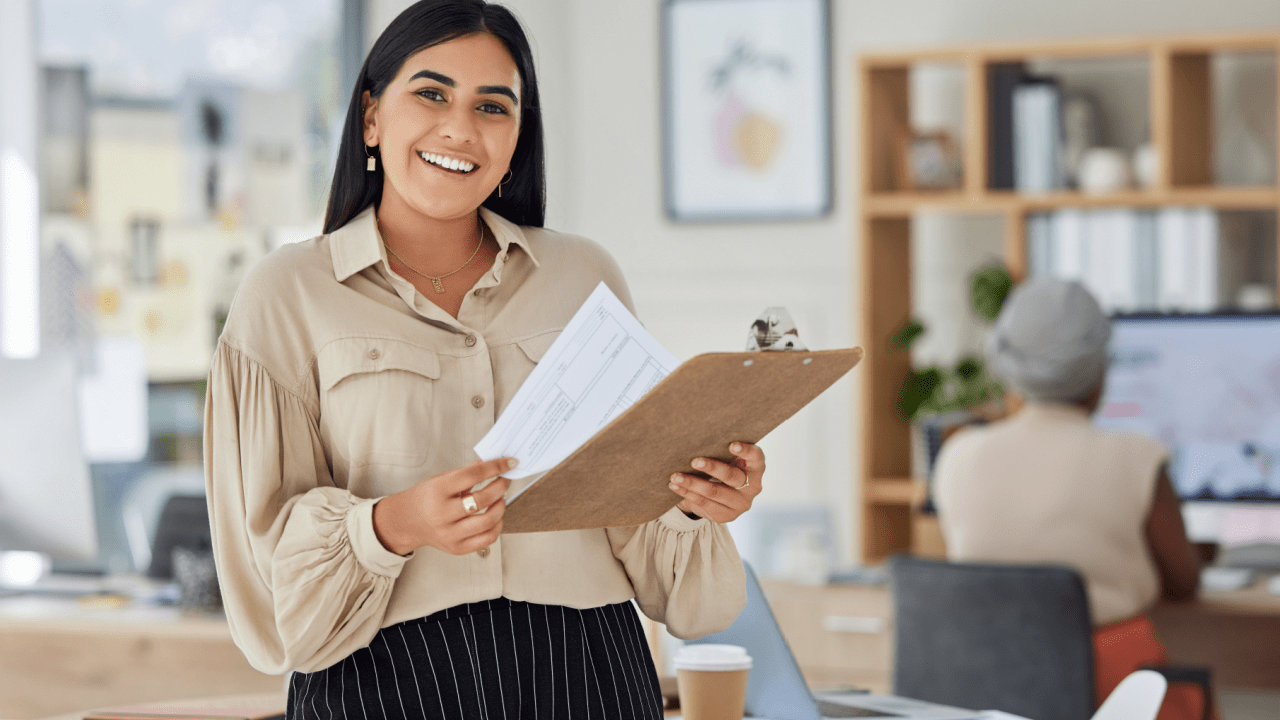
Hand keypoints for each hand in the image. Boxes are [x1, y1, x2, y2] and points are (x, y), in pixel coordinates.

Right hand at [373, 457, 515, 554]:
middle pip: (482, 500)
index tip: (509, 463)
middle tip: (504, 482)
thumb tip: (493, 463)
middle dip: (500, 487)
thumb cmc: (426, 498)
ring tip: (500, 499)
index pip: (473, 475)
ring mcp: (449, 534)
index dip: (495, 467)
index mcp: (437, 490)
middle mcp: (442, 514)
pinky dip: (497, 526)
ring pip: (488, 521)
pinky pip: (487, 539)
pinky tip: (495, 517)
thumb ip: (467, 473)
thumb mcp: (441, 479)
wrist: (407, 522)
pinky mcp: (457, 548)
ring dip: (501, 507)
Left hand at [668, 442, 763, 522]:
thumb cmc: (723, 466)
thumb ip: (721, 450)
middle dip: (712, 468)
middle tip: (694, 461)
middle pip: (732, 476)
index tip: (731, 445)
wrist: (718, 495)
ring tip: (675, 476)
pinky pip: (704, 503)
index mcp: (756, 468)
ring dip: (692, 483)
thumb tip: (697, 438)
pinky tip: (675, 486)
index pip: (756, 457)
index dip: (746, 451)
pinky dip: (687, 493)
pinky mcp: (727, 515)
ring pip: (714, 492)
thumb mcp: (727, 458)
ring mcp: (740, 504)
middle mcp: (752, 487)